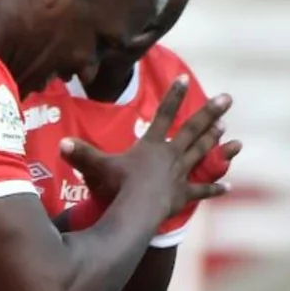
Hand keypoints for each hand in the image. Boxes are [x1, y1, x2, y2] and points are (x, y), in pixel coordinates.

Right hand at [59, 77, 235, 218]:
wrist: (137, 213)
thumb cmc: (118, 187)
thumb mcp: (98, 167)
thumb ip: (82, 154)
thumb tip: (61, 143)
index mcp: (152, 145)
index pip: (164, 114)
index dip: (173, 96)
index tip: (184, 78)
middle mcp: (171, 156)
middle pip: (193, 130)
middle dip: (210, 113)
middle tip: (227, 98)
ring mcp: (180, 175)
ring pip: (201, 154)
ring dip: (214, 141)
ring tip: (227, 130)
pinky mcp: (183, 195)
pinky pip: (201, 190)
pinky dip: (214, 188)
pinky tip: (228, 186)